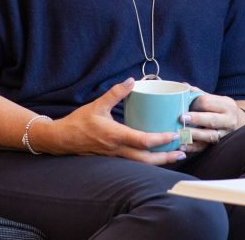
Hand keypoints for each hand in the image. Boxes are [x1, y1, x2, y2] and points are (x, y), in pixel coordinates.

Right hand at [45, 78, 184, 164]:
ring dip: (159, 161)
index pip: (143, 141)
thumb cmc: (79, 122)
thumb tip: (131, 80)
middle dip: (166, 157)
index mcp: (115, 136)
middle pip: (147, 159)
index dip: (161, 139)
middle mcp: (117, 149)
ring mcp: (115, 156)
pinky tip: (156, 155)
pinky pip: (134, 162)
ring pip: (141, 164)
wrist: (61, 140)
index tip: (174, 135)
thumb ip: (116, 93)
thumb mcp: (98, 104)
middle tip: (182, 152)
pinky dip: (148, 160)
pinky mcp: (113, 158)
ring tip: (174, 156)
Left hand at [180, 90, 242, 154]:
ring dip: (193, 135)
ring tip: (179, 133)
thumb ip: (199, 93)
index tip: (183, 106)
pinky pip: (205, 147)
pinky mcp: (218, 145)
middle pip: (211, 120)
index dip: (194, 104)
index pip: (208, 102)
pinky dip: (192, 147)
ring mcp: (225, 134)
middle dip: (196, 119)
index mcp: (227, 105)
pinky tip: (181, 146)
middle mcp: (229, 120)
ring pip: (209, 135)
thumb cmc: (221, 109)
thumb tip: (182, 85)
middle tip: (181, 118)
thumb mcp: (215, 99)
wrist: (238, 123)